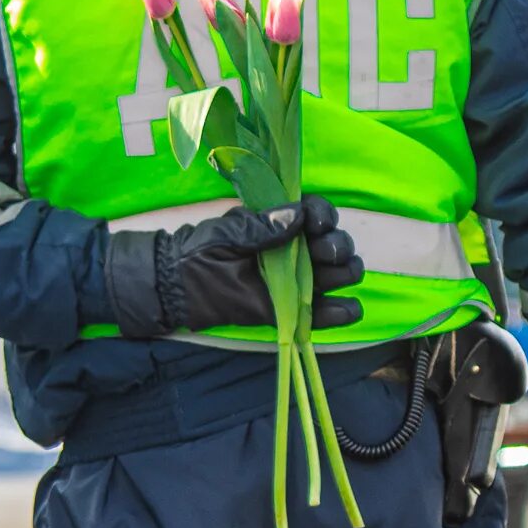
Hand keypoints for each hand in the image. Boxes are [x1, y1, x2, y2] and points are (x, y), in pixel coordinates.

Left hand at [109, 196, 364, 337]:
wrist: (181, 286)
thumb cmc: (202, 250)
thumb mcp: (229, 233)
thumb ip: (262, 226)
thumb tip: (297, 215)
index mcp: (282, 224)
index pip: (318, 214)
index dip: (325, 216)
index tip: (318, 222)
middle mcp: (298, 250)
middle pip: (336, 245)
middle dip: (337, 246)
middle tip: (322, 252)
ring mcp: (298, 281)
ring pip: (339, 274)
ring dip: (344, 273)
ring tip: (330, 276)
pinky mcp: (292, 310)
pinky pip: (324, 313)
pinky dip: (342, 312)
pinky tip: (346, 309)